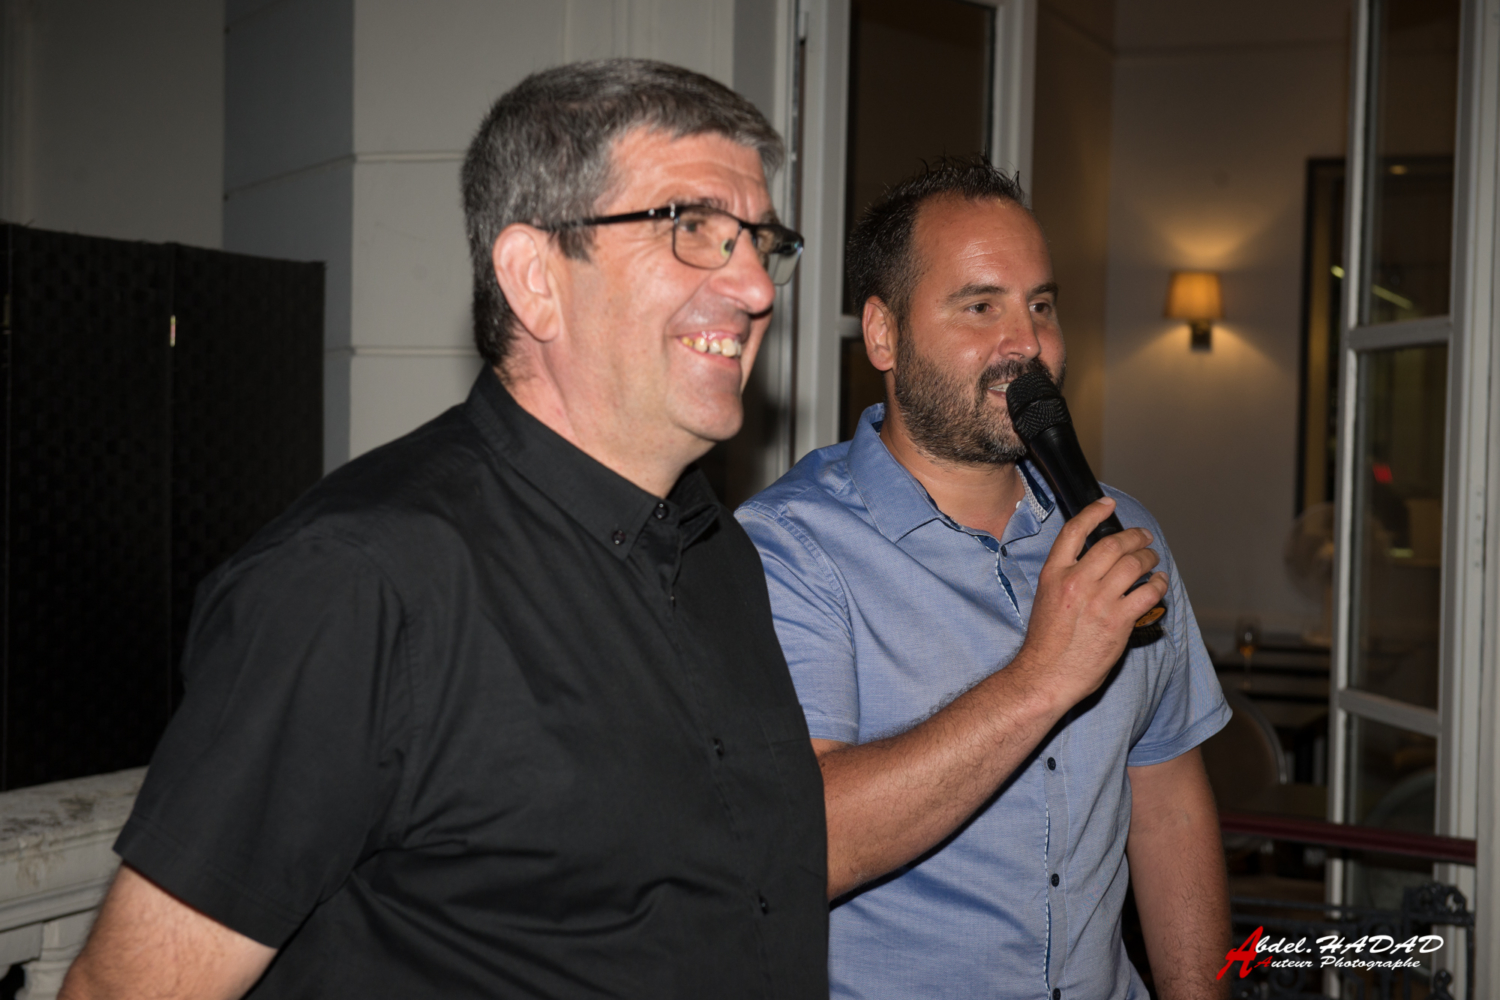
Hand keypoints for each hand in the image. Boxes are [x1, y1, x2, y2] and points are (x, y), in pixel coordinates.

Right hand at [1012, 498, 1166, 708]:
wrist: (1046, 675)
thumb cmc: (1046, 643)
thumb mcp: (1047, 599)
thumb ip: (1067, 577)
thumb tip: (1096, 564)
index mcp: (1054, 574)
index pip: (1075, 531)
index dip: (1094, 513)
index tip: (1108, 505)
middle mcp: (1076, 582)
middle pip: (1112, 544)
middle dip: (1134, 537)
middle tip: (1144, 537)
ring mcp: (1098, 601)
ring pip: (1134, 565)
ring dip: (1148, 558)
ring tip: (1152, 560)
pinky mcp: (1118, 620)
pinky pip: (1147, 593)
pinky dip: (1158, 585)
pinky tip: (1158, 585)